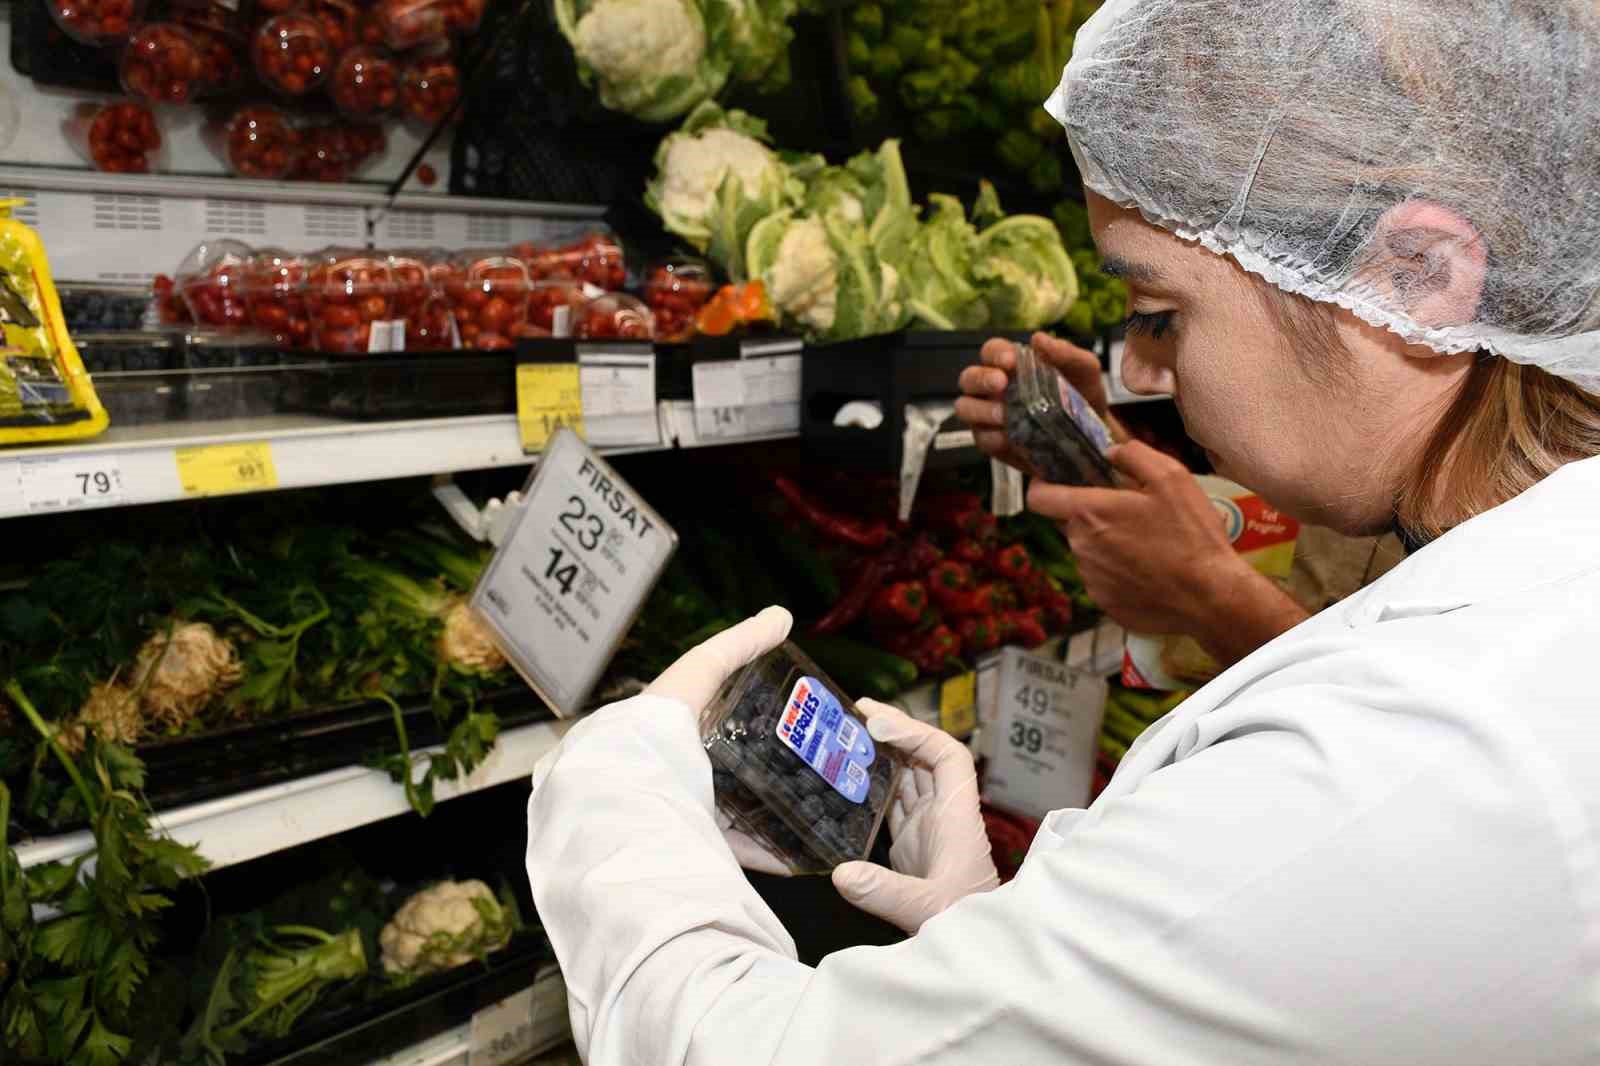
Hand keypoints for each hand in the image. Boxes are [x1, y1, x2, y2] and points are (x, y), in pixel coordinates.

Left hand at [644, 606, 800, 874]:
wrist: (625, 802)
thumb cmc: (652, 732)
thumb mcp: (697, 677)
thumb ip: (737, 647)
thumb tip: (781, 616)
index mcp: (670, 733)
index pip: (712, 719)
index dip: (749, 714)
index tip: (792, 716)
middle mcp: (674, 773)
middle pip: (729, 767)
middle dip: (769, 765)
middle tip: (815, 759)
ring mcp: (684, 813)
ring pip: (737, 811)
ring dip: (772, 811)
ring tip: (816, 802)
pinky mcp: (694, 847)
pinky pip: (737, 852)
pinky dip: (769, 854)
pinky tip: (800, 855)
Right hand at [830, 699, 998, 933]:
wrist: (980, 951)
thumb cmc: (968, 925)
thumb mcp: (927, 910)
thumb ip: (886, 892)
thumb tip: (841, 874)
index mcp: (957, 817)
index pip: (947, 756)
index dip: (916, 733)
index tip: (877, 724)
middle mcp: (944, 814)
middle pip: (924, 756)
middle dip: (894, 731)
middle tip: (853, 712)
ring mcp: (928, 828)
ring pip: (908, 776)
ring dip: (882, 754)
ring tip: (846, 734)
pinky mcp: (913, 846)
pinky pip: (894, 803)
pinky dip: (874, 786)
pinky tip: (848, 778)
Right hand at [956, 331, 1115, 473]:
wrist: (1094, 437)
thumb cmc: (1083, 396)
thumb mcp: (1085, 370)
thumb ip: (1065, 353)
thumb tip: (1039, 339)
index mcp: (1012, 365)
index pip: (991, 351)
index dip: (995, 354)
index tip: (1010, 361)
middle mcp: (995, 388)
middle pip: (969, 377)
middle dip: (981, 379)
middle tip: (1001, 384)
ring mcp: (990, 415)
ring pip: (965, 407)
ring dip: (980, 409)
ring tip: (1003, 415)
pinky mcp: (993, 443)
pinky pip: (980, 438)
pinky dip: (990, 437)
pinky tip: (1007, 437)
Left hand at [1026, 441, 1308, 663]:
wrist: (1210, 597)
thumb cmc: (1191, 536)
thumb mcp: (1172, 478)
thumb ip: (1134, 455)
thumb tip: (1111, 451)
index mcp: (1090, 513)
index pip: (1038, 498)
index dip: (1042, 486)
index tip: (1055, 482)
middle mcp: (1081, 547)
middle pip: (1069, 523)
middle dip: (1090, 515)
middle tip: (1127, 513)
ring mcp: (1090, 578)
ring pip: (1086, 551)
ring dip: (1106, 544)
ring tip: (1145, 544)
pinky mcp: (1103, 602)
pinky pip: (1101, 579)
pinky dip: (1118, 571)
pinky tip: (1148, 569)